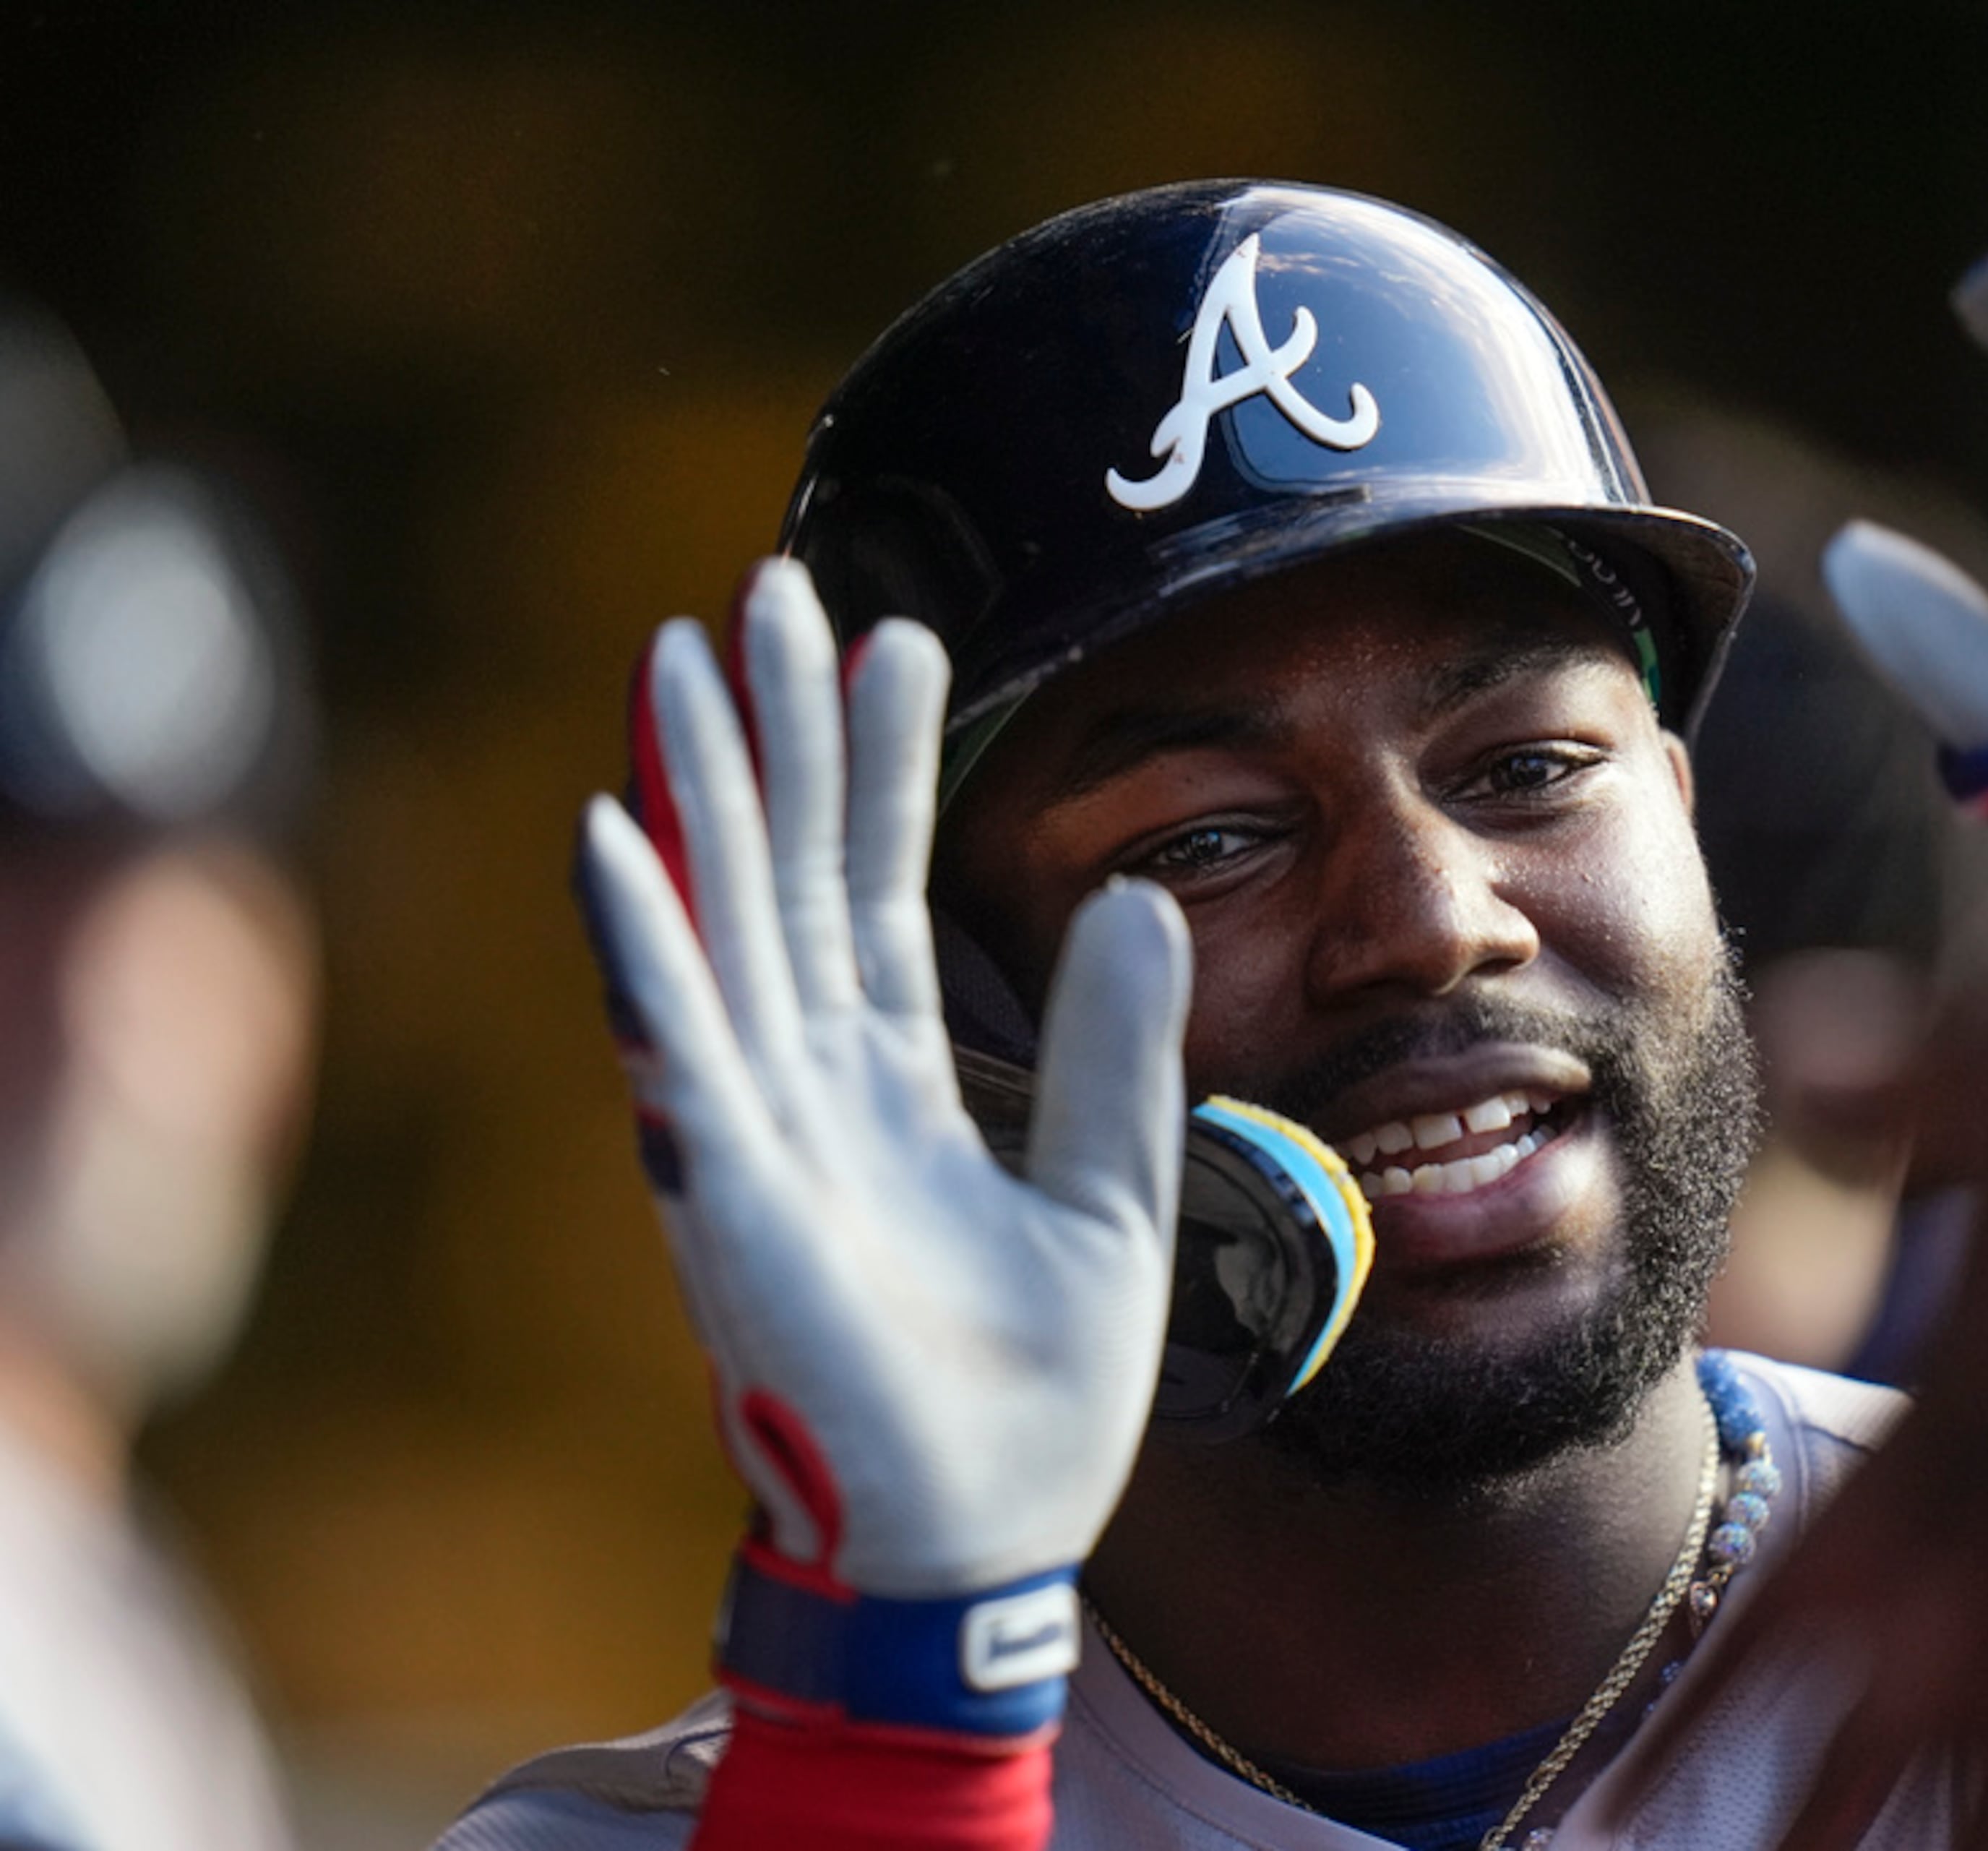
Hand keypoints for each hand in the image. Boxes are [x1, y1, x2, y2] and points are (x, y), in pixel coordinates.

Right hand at [577, 560, 1189, 1618]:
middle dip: (776, 739)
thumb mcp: (1110, 1190)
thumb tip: (1142, 892)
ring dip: (703, 797)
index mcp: (895, 1083)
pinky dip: (646, 947)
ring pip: (724, 933)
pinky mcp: (726, 1201)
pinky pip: (679, 1054)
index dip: (879, 768)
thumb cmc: (1032, 1392)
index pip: (877, 888)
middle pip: (786, 877)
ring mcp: (759, 1136)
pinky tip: (617, 836)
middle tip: (767, 591)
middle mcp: (812, 1088)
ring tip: (685, 658)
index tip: (889, 640)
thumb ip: (1118, 1048)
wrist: (986, 1542)